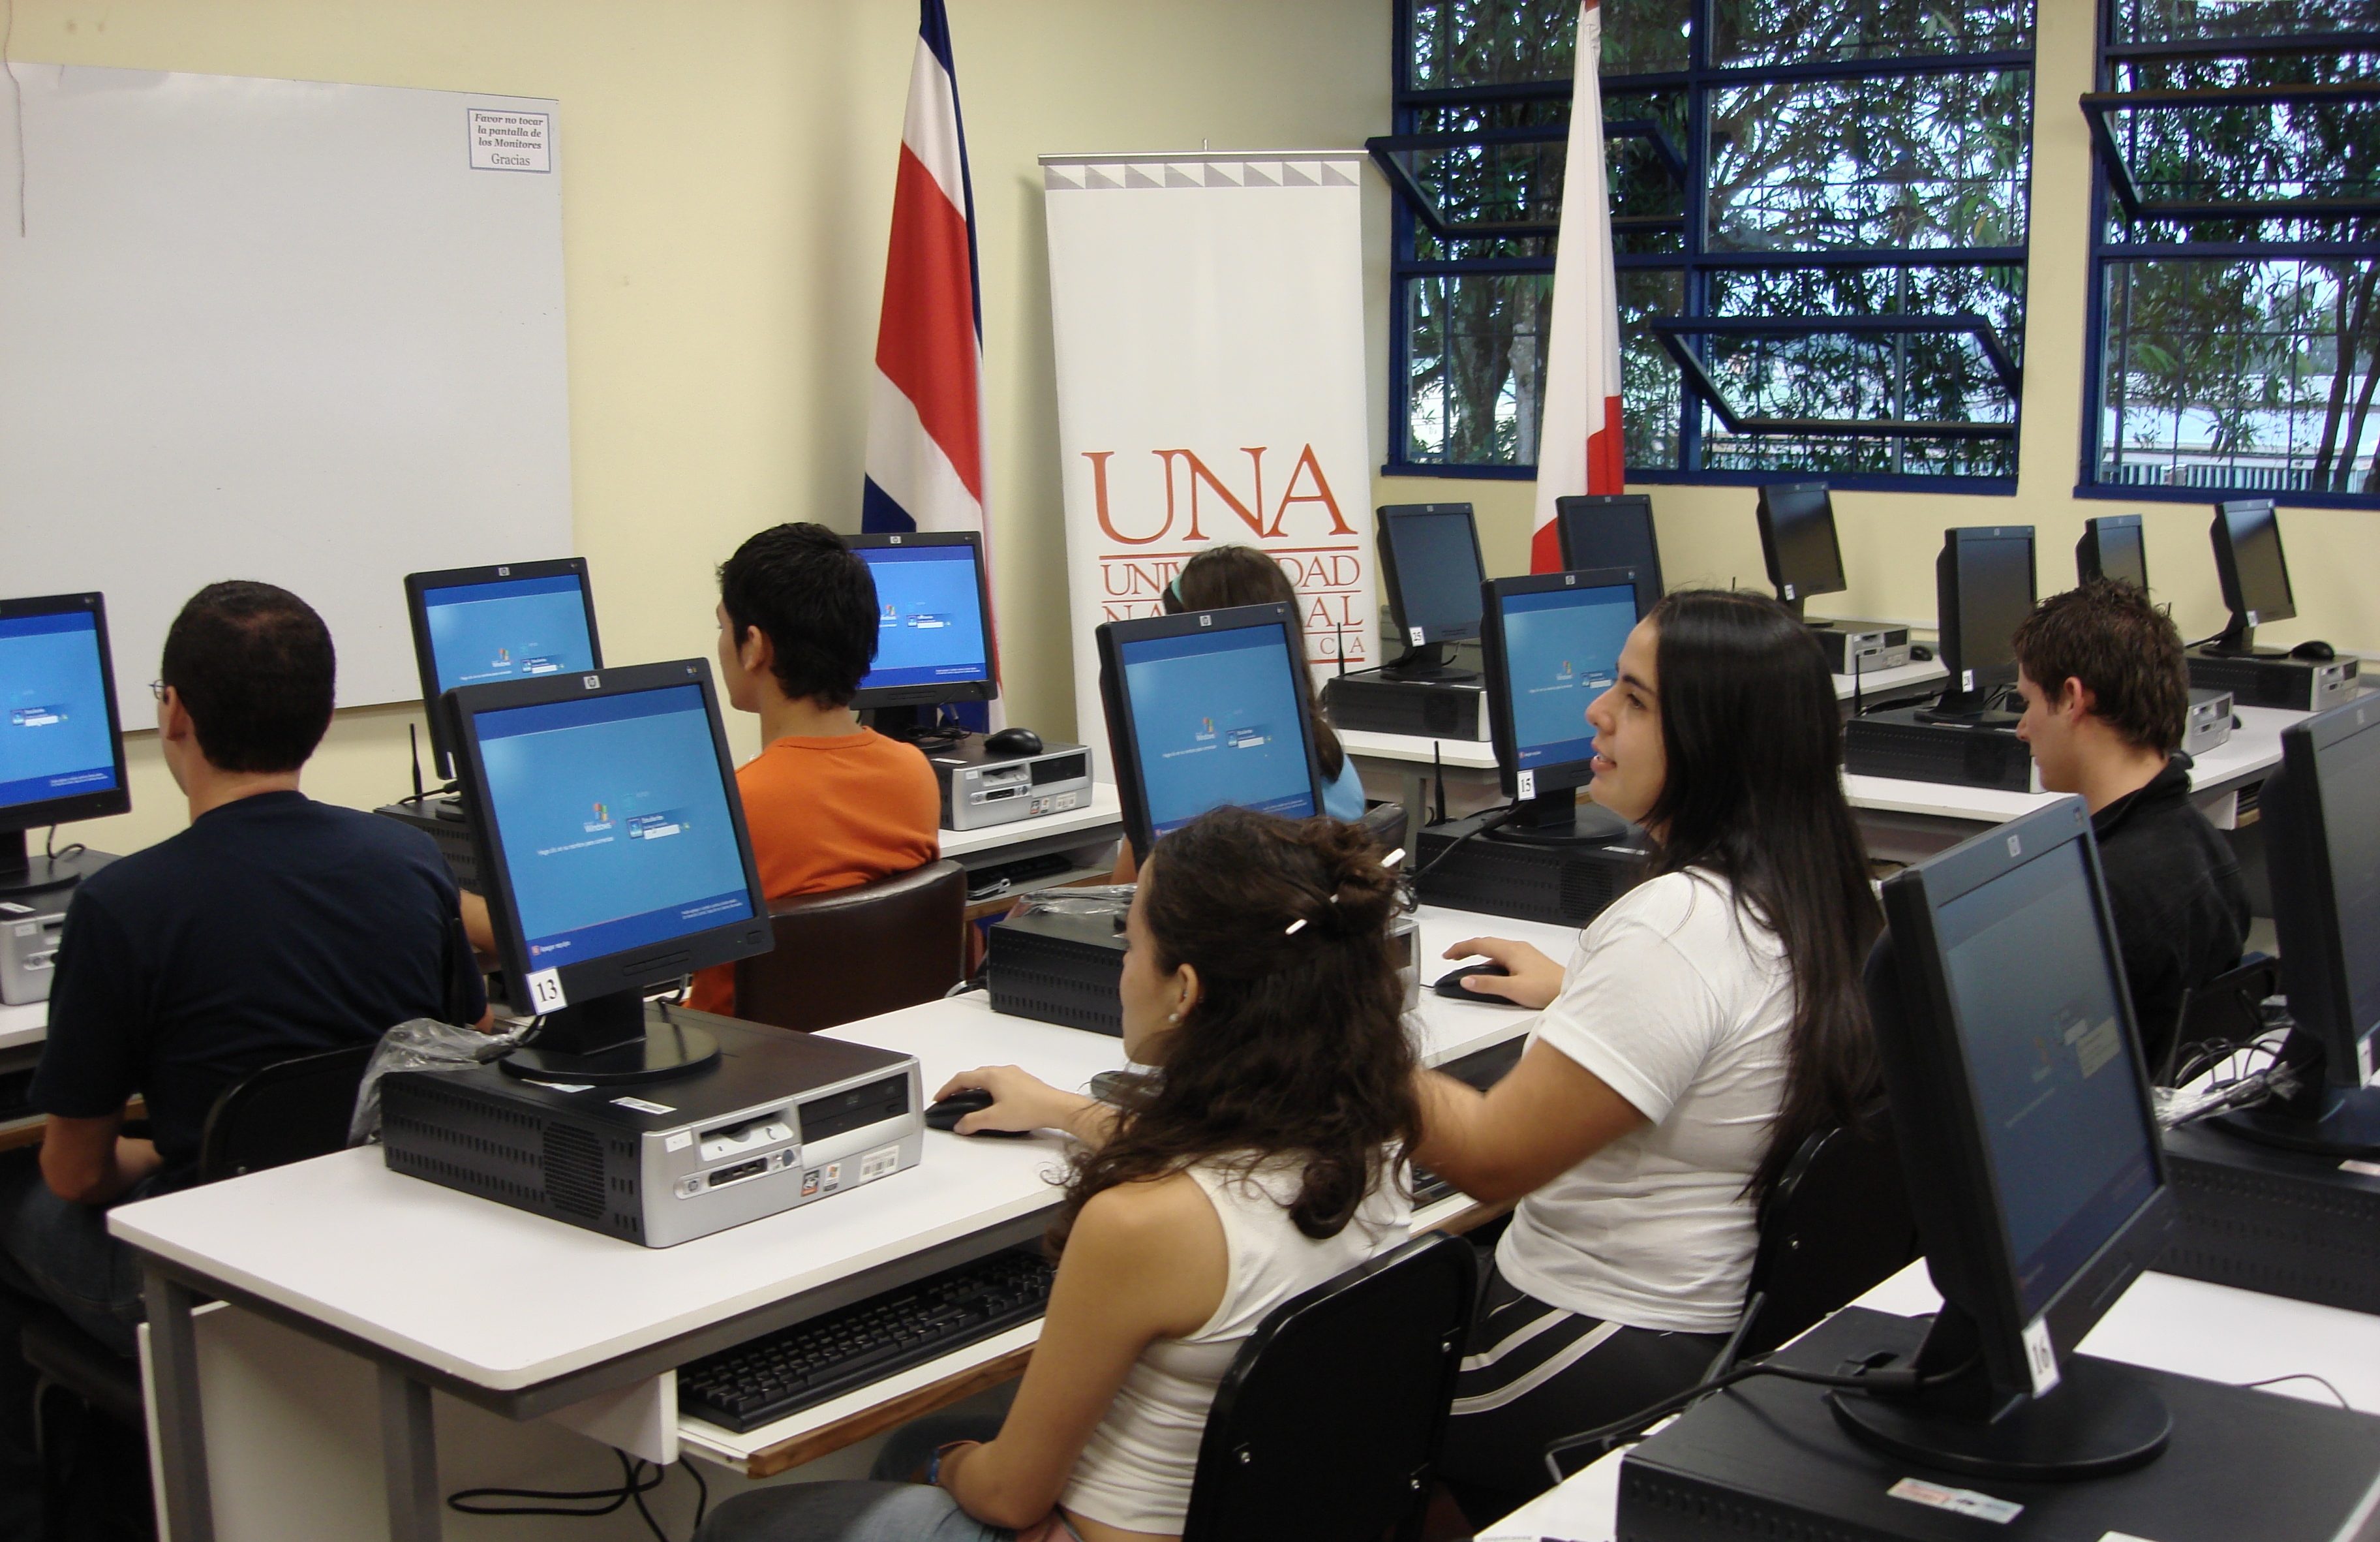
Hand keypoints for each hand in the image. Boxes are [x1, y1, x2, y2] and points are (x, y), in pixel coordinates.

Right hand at [935, 1065, 1097, 1137]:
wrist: (1056, 1107)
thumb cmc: (1029, 1109)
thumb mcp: (995, 1119)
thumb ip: (973, 1122)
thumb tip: (960, 1125)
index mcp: (992, 1076)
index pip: (962, 1079)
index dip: (947, 1089)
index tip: (939, 1097)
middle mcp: (1002, 1071)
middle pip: (974, 1075)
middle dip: (960, 1086)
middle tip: (951, 1098)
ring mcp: (1015, 1074)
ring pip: (988, 1077)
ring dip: (975, 1086)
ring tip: (969, 1100)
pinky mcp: (1024, 1081)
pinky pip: (1000, 1081)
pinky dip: (989, 1088)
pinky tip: (993, 1101)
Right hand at [1440, 937, 1563, 1009]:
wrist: (1569, 990)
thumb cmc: (1546, 988)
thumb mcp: (1513, 989)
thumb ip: (1488, 984)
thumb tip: (1466, 980)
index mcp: (1510, 950)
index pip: (1478, 944)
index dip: (1460, 948)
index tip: (1447, 955)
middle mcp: (1517, 948)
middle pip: (1486, 944)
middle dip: (1467, 949)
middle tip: (1453, 957)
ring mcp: (1524, 953)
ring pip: (1496, 950)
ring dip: (1480, 955)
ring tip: (1468, 966)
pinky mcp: (1530, 961)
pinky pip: (1505, 956)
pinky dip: (1492, 961)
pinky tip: (1492, 973)